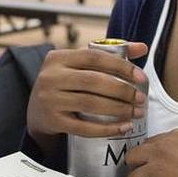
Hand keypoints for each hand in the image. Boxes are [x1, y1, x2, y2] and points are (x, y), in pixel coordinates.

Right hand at [26, 43, 148, 154]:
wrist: (36, 112)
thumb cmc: (65, 84)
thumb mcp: (79, 65)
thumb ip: (108, 54)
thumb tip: (141, 47)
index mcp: (58, 58)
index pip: (93, 57)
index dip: (120, 66)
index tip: (141, 77)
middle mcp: (50, 77)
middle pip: (93, 81)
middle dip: (123, 90)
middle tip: (141, 99)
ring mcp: (49, 100)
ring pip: (90, 103)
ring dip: (118, 109)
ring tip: (136, 112)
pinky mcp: (52, 121)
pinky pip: (84, 128)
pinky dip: (107, 129)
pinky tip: (123, 127)